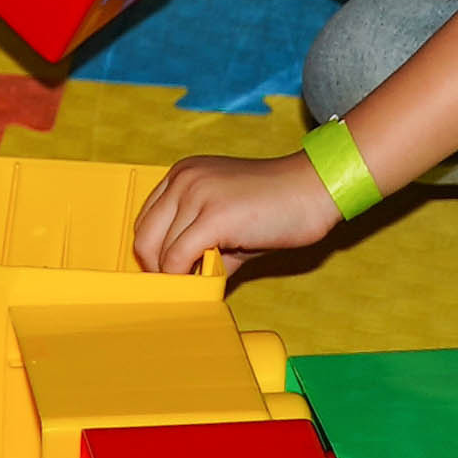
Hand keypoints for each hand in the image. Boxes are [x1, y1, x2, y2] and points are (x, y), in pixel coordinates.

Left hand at [132, 150, 340, 273]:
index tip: (175, 272)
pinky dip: (187, 279)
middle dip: (159, 268)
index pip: (146, 221)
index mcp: (183, 174)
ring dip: (178, 276)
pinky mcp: (213, 216)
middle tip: (185, 284)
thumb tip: (181, 281)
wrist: (315, 191)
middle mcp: (184, 179)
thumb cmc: (277, 207)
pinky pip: (178, 260)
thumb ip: (199, 246)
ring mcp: (196, 194)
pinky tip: (209, 280)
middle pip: (143, 237)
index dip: (156, 253)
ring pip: (159, 253)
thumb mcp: (227, 224)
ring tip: (205, 280)